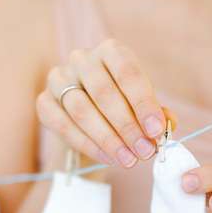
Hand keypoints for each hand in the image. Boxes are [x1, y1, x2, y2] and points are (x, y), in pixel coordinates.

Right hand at [37, 39, 171, 167]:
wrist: (92, 121)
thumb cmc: (125, 109)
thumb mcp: (145, 108)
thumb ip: (158, 115)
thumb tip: (167, 125)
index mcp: (112, 52)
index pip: (128, 73)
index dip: (144, 104)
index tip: (157, 131)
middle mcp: (83, 59)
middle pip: (104, 94)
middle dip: (128, 127)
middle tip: (145, 151)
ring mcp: (59, 78)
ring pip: (82, 111)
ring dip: (109, 140)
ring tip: (130, 160)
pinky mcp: (44, 102)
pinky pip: (63, 125)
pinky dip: (88, 145)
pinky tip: (109, 159)